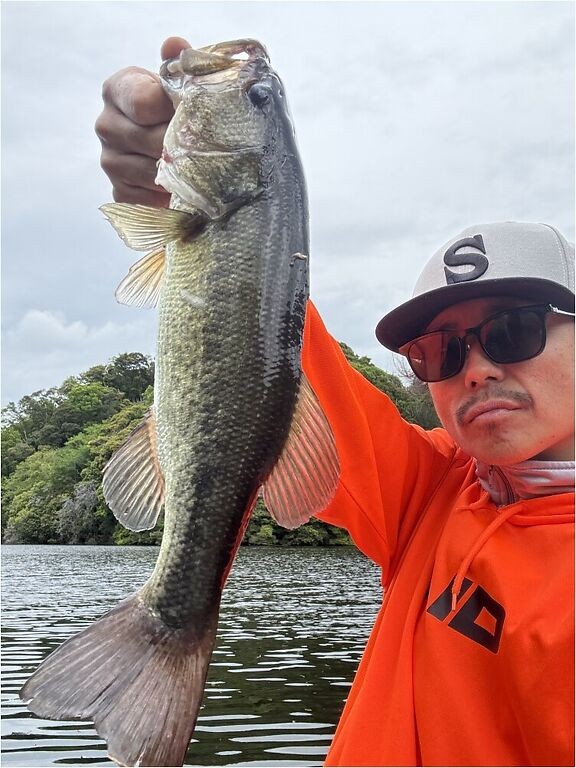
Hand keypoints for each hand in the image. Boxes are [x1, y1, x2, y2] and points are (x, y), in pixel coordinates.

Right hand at [95, 37, 189, 206]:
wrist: (169, 142)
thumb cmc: (175, 109)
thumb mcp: (177, 83)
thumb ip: (178, 66)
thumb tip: (174, 46)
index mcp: (116, 90)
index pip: (144, 103)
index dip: (174, 111)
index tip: (193, 114)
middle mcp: (106, 125)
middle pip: (152, 141)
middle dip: (184, 146)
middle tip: (209, 148)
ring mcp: (110, 162)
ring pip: (153, 173)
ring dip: (180, 174)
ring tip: (200, 169)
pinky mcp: (120, 193)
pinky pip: (149, 200)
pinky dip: (169, 197)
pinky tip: (182, 189)